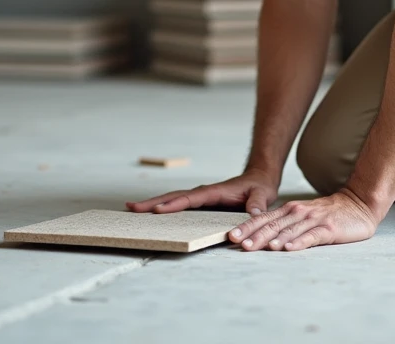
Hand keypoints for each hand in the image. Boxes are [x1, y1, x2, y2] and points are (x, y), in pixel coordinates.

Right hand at [126, 170, 278, 214]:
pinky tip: (150, 215)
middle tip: (131, 208)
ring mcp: (200, 199)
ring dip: (153, 205)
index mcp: (214, 192)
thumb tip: (251, 215)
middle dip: (153, 202)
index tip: (156, 210)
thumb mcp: (262, 195)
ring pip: (172, 200)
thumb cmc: (259, 188)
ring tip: (132, 210)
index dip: (174, 205)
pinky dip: (164, 209)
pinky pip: (179, 206)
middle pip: (174, 197)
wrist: (259, 180)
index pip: (191, 199)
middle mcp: (203, 194)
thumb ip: (257, 205)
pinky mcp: (200, 205)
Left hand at [227, 188, 379, 251]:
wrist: (358, 204)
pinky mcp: (329, 228)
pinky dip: (298, 242)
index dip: (247, 227)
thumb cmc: (328, 214)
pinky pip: (311, 236)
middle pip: (273, 225)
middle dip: (255, 235)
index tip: (232, 237)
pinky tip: (288, 248)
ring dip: (273, 239)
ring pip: (289, 230)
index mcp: (290, 210)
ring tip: (259, 247)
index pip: (264, 218)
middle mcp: (299, 212)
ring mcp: (314, 220)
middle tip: (240, 245)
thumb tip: (260, 238)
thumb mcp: (303, 215)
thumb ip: (285, 224)